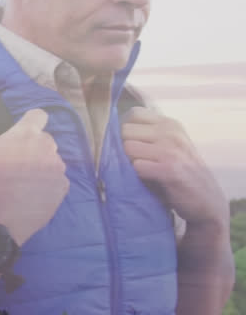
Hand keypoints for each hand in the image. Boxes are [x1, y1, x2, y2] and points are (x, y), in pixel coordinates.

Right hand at [0, 108, 67, 244]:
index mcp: (25, 135)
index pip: (38, 115)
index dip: (30, 121)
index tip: (22, 132)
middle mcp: (47, 147)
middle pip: (45, 139)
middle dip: (33, 147)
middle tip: (18, 161)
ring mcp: (57, 168)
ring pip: (52, 160)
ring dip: (42, 166)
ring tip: (26, 181)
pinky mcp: (63, 187)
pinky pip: (57, 179)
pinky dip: (48, 184)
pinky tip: (33, 193)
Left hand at [122, 107, 228, 227]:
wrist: (206, 201)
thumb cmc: (178, 173)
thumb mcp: (168, 146)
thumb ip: (146, 136)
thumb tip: (107, 128)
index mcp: (170, 124)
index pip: (133, 113)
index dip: (123, 128)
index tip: (128, 145)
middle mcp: (171, 132)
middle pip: (125, 130)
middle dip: (123, 147)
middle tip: (135, 162)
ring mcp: (171, 149)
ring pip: (127, 147)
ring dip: (129, 163)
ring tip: (143, 172)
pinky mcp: (169, 169)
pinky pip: (136, 166)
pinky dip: (137, 176)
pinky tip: (149, 181)